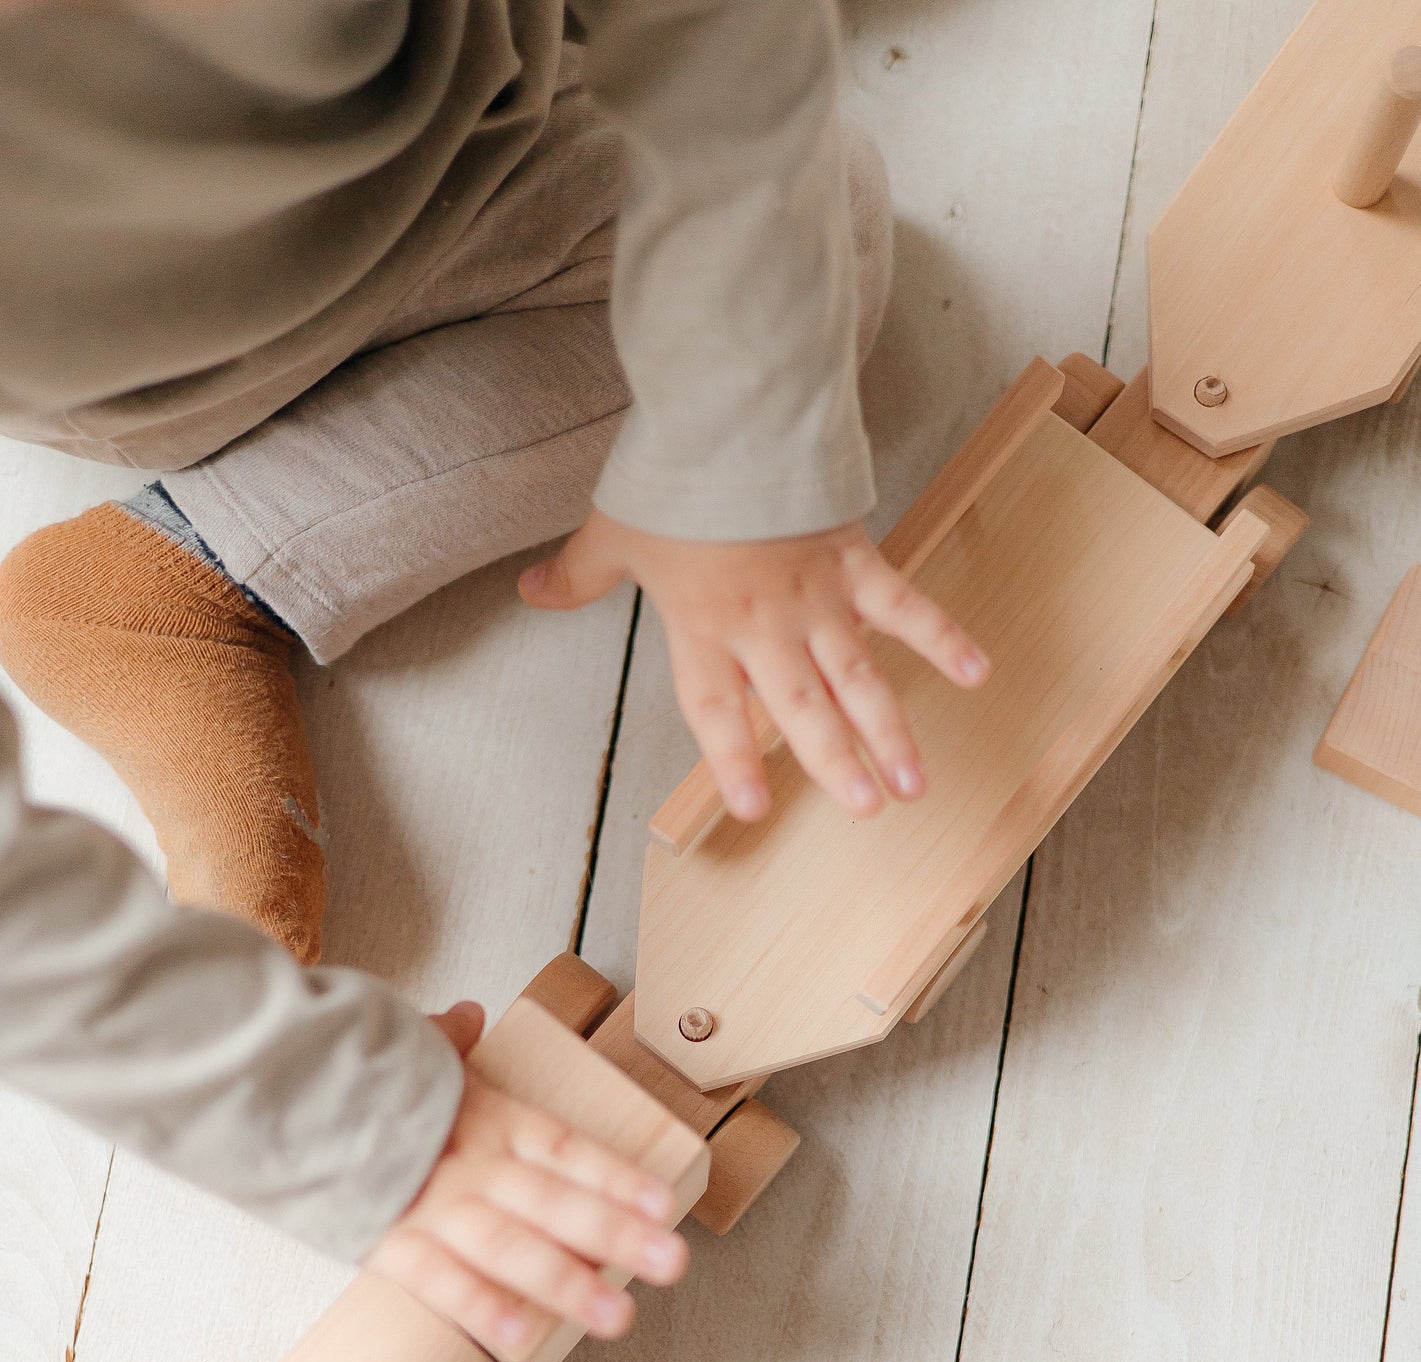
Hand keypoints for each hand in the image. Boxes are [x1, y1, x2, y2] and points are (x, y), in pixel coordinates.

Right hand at [367, 1003, 688, 1353]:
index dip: (618, 1177)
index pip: (565, 1148)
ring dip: (567, 1283)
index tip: (664, 1205)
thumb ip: (446, 1041)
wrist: (267, 1085)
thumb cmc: (340, 1071)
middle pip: (556, 1201)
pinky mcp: (385, 1239)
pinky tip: (522, 1337)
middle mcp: (469, 1161)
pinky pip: (439, 1279)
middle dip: (617, 1235)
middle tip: (671, 1265)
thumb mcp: (401, 1043)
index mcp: (482, 1113)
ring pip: (511, 1247)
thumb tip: (469, 1016)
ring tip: (617, 1317)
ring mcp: (430, 1203)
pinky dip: (480, 1308)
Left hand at [518, 510, 988, 823]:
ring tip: (915, 784)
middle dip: (836, 763)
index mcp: (703, 627)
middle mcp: (764, 626)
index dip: (733, 761)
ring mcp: (817, 597)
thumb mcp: (612, 530)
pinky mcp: (855, 558)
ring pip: (859, 677)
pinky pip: (905, 605)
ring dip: (890, 731)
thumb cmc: (672, 475)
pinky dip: (942, 637)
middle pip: (803, 707)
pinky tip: (976, 674)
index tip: (752, 809)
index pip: (716, 711)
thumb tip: (527, 591)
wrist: (729, 409)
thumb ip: (577, 575)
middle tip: (868, 810)